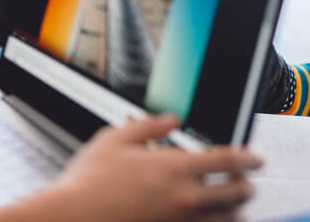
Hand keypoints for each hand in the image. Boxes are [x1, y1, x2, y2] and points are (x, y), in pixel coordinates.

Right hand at [53, 115, 261, 221]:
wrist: (75, 216)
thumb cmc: (89, 179)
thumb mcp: (114, 139)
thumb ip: (147, 126)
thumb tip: (171, 119)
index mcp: (172, 167)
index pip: (226, 160)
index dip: (247, 157)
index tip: (255, 157)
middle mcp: (184, 197)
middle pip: (235, 192)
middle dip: (246, 185)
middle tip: (245, 180)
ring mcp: (180, 221)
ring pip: (226, 218)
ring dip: (235, 209)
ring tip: (232, 203)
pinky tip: (207, 218)